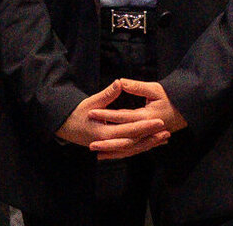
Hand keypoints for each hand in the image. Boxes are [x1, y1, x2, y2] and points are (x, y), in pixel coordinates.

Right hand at [54, 81, 170, 159]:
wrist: (66, 127)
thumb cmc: (77, 113)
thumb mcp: (91, 102)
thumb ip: (107, 95)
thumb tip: (119, 82)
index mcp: (104, 133)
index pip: (129, 130)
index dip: (145, 126)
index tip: (158, 120)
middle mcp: (108, 143)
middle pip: (134, 142)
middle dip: (151, 136)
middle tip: (166, 130)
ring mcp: (109, 147)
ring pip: (133, 149)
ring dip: (148, 144)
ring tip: (164, 138)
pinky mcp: (111, 147)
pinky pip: (129, 149)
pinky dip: (140, 146)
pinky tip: (151, 143)